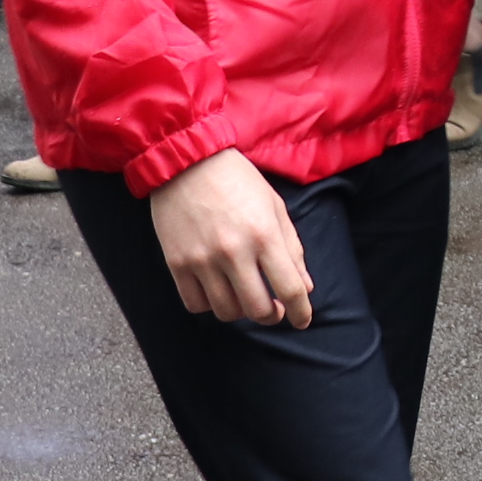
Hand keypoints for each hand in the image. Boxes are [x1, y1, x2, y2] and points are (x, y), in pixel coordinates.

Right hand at [149, 150, 315, 326]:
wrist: (186, 161)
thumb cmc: (237, 180)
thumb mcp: (274, 206)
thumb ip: (292, 248)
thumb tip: (304, 287)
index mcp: (265, 235)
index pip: (290, 289)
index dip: (301, 312)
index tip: (302, 320)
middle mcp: (234, 252)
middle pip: (258, 309)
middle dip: (271, 316)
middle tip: (272, 309)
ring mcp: (203, 260)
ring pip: (227, 311)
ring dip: (241, 311)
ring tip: (243, 296)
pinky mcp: (177, 263)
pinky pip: (196, 304)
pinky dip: (210, 305)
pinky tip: (217, 290)